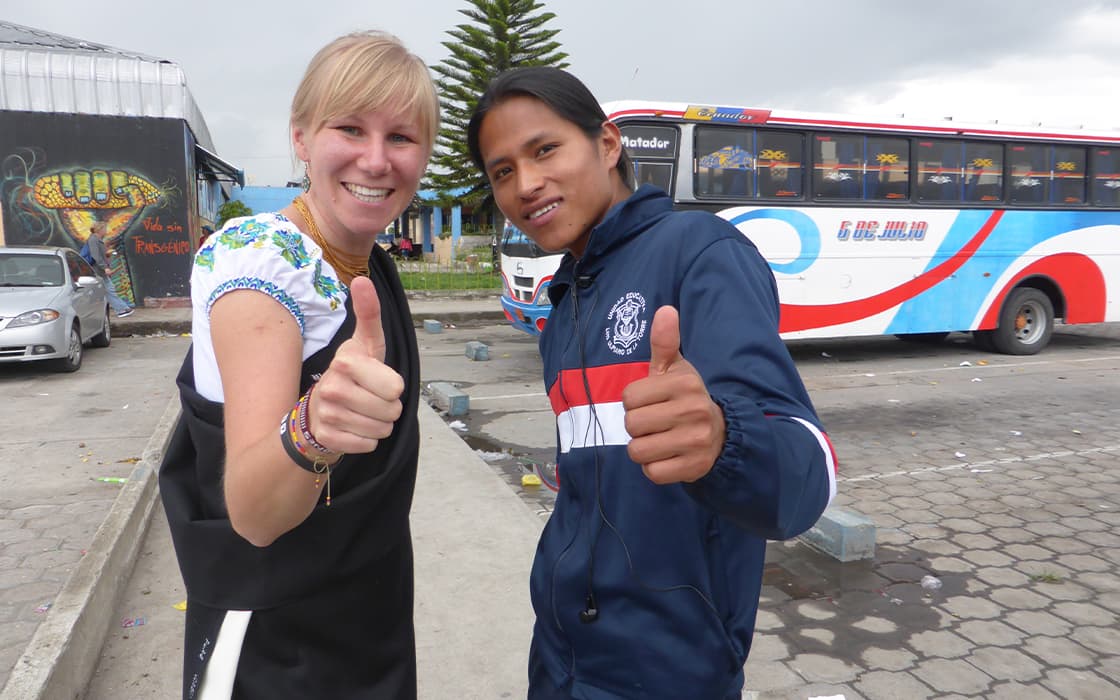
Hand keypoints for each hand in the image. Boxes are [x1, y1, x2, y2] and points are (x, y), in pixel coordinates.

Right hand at [308, 276, 403, 453]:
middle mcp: (333, 388)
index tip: (379, 380)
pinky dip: (367, 440)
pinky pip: (368, 445)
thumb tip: (362, 279)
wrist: (318, 411)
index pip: (396, 387)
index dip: (394, 387)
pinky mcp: (328, 438)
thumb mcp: (365, 343)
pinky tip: (353, 427)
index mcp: (346, 362)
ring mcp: (328, 415)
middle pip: (392, 411)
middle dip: (389, 408)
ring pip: (382, 430)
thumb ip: (368, 314)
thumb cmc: (352, 373)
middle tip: (372, 398)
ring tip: (363, 412)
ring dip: (379, 424)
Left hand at [622, 306, 724, 483]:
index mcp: (685, 384)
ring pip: (638, 451)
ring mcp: (695, 441)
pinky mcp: (693, 468)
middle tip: (655, 423)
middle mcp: (693, 411)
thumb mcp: (676, 368)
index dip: (634, 401)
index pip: (629, 397)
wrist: (720, 434)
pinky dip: (653, 468)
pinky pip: (652, 472)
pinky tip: (667, 456)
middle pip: (632, 425)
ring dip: (643, 449)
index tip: (651, 401)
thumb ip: (664, 342)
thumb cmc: (686, 397)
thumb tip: (665, 310)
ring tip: (660, 440)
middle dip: (637, 426)